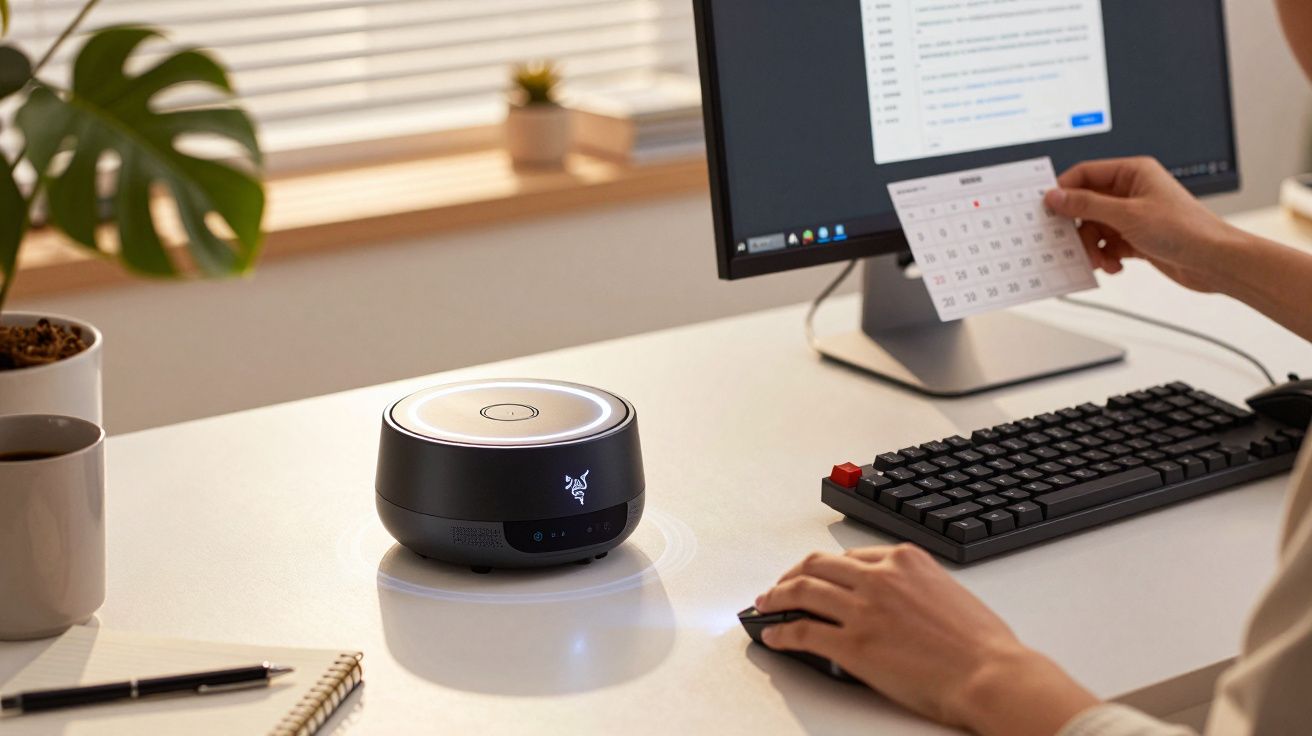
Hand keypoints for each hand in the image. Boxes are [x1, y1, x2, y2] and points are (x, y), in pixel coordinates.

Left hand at [755, 544, 1098, 735]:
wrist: (991, 675)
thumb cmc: (982, 644)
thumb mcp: (948, 593)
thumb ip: (914, 587)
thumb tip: (894, 601)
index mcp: (906, 559)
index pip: (850, 556)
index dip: (825, 567)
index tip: (815, 574)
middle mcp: (880, 577)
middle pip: (817, 565)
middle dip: (792, 574)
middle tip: (779, 586)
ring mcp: (863, 609)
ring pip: (801, 591)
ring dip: (776, 597)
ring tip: (764, 605)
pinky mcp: (853, 644)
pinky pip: (803, 631)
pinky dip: (781, 632)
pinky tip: (773, 636)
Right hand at [1044, 156, 1249, 292]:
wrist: (1215, 261)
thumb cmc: (1186, 230)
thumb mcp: (1127, 215)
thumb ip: (1086, 205)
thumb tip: (1055, 196)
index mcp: (1133, 172)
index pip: (1085, 174)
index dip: (1064, 191)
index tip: (1046, 209)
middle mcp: (1132, 191)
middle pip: (1085, 205)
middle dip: (1079, 228)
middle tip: (1071, 244)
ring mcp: (1133, 215)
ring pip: (1094, 229)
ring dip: (1092, 248)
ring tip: (1101, 260)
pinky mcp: (1136, 238)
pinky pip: (1106, 245)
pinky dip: (1105, 257)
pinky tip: (1114, 265)